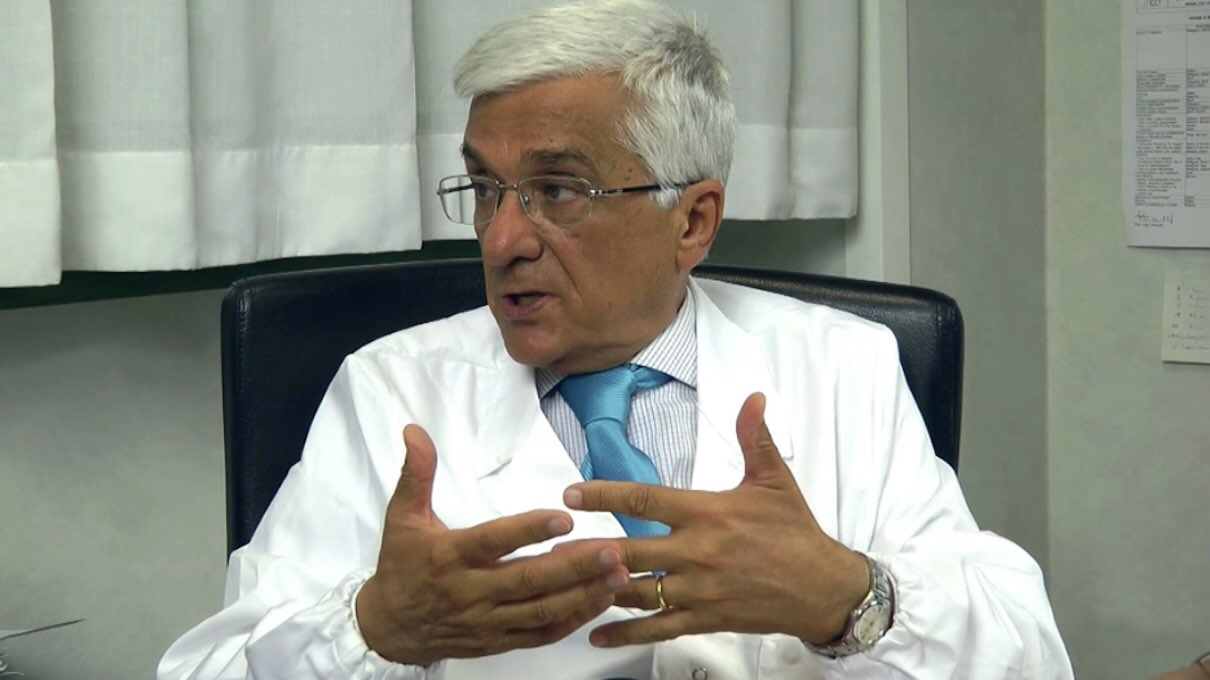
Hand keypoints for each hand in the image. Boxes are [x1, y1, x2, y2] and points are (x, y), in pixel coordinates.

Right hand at [356, 424, 630, 665]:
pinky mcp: (499, 641)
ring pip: (541, 610)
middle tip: (612, 549)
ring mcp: (488, 620)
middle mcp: (471, 592)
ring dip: (583, 594)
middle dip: (574, 565)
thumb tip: (415, 431)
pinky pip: (540, 634)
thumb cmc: (401, 568)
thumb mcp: (402, 518)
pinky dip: (572, 620)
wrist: (389, 631)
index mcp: (450, 557)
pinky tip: (600, 601)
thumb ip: (416, 475)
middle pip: (528, 580)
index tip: (564, 517)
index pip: (494, 541)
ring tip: (618, 574)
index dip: (529, 530)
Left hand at [561, 393, 869, 647]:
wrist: (823, 587)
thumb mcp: (774, 480)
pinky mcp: (705, 617)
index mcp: (707, 513)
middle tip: (552, 547)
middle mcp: (697, 552)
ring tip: (563, 584)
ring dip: (599, 588)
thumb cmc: (795, 532)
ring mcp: (699, 589)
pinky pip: (658, 627)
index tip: (573, 494)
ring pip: (638, 591)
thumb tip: (752, 398)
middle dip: (589, 549)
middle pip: (631, 550)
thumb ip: (754, 438)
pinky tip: (596, 632)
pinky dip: (625, 631)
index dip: (605, 496)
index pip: (646, 501)